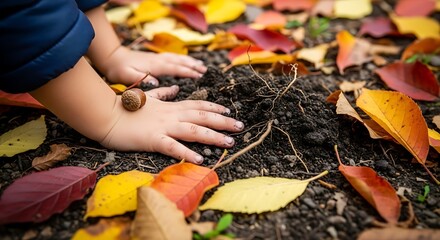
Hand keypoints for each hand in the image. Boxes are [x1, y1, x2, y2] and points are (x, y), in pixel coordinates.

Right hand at [99, 86, 243, 163]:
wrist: (105, 114)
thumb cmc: (124, 107)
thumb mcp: (147, 97)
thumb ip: (162, 94)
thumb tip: (174, 89)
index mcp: (170, 107)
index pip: (197, 105)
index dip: (214, 108)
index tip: (228, 111)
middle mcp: (171, 115)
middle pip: (202, 117)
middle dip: (223, 121)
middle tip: (240, 127)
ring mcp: (163, 127)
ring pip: (193, 130)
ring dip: (213, 136)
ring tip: (229, 143)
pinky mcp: (153, 139)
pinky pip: (173, 146)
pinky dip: (187, 152)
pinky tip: (200, 159)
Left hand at [101, 46, 206, 85]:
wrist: (112, 57)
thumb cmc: (118, 69)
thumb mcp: (126, 76)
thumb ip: (140, 79)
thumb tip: (155, 82)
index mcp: (154, 66)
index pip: (174, 68)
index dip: (187, 72)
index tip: (199, 76)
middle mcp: (158, 60)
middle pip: (179, 62)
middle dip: (193, 66)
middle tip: (205, 71)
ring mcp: (158, 58)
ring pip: (177, 58)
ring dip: (190, 61)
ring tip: (202, 65)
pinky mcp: (156, 58)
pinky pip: (173, 57)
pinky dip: (182, 58)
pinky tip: (187, 61)